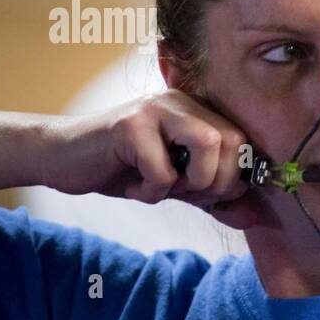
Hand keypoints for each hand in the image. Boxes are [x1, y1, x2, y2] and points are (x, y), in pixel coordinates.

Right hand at [44, 90, 259, 229]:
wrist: (65, 160)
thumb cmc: (124, 170)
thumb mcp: (177, 187)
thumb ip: (215, 199)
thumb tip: (255, 218)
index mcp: (198, 112)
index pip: (243, 142)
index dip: (235, 178)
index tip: (210, 196)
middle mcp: (183, 102)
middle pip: (232, 142)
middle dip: (216, 182)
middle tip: (184, 192)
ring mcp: (156, 108)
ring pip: (207, 145)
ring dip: (188, 182)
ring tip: (159, 185)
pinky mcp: (130, 124)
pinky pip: (163, 170)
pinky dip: (150, 190)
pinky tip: (130, 180)